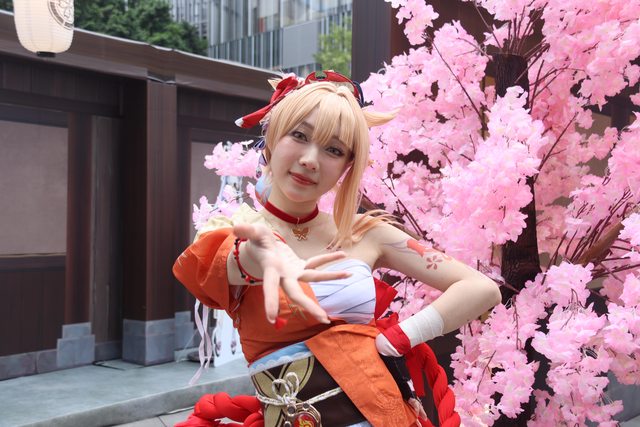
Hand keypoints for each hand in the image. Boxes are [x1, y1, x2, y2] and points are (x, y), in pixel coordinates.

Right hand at [233, 223, 349, 324]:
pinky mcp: (300, 267)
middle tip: (324, 319)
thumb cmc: (257, 240)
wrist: (262, 248)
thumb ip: (247, 231)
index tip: (272, 319)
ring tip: (348, 274)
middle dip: (309, 306)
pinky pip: (317, 263)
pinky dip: (329, 259)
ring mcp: (294, 272)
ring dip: (331, 277)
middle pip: (297, 294)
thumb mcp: (253, 233)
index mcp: (271, 269)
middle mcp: (284, 275)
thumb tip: (236, 227)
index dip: (270, 301)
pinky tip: (343, 255)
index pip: (269, 287)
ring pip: (313, 277)